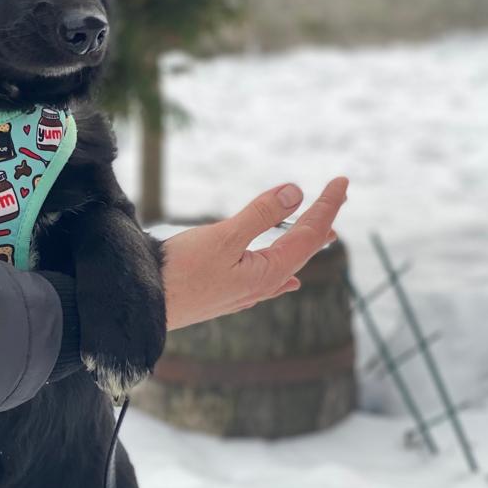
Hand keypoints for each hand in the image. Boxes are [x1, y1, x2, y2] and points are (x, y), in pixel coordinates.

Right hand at [161, 178, 347, 330]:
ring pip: (287, 264)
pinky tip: (289, 282)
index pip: (310, 234)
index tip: (342, 181)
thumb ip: (260, 215)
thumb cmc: (180, 272)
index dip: (327, 206)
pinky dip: (285, 271)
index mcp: (268, 271)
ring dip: (305, 244)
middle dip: (322, 221)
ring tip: (324, 234)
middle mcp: (262, 285)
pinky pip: (269, 281)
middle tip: (337, 196)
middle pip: (303, 249)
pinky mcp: (228, 295)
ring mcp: (245, 293)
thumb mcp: (223, 237)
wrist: (144, 307)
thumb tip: (296, 192)